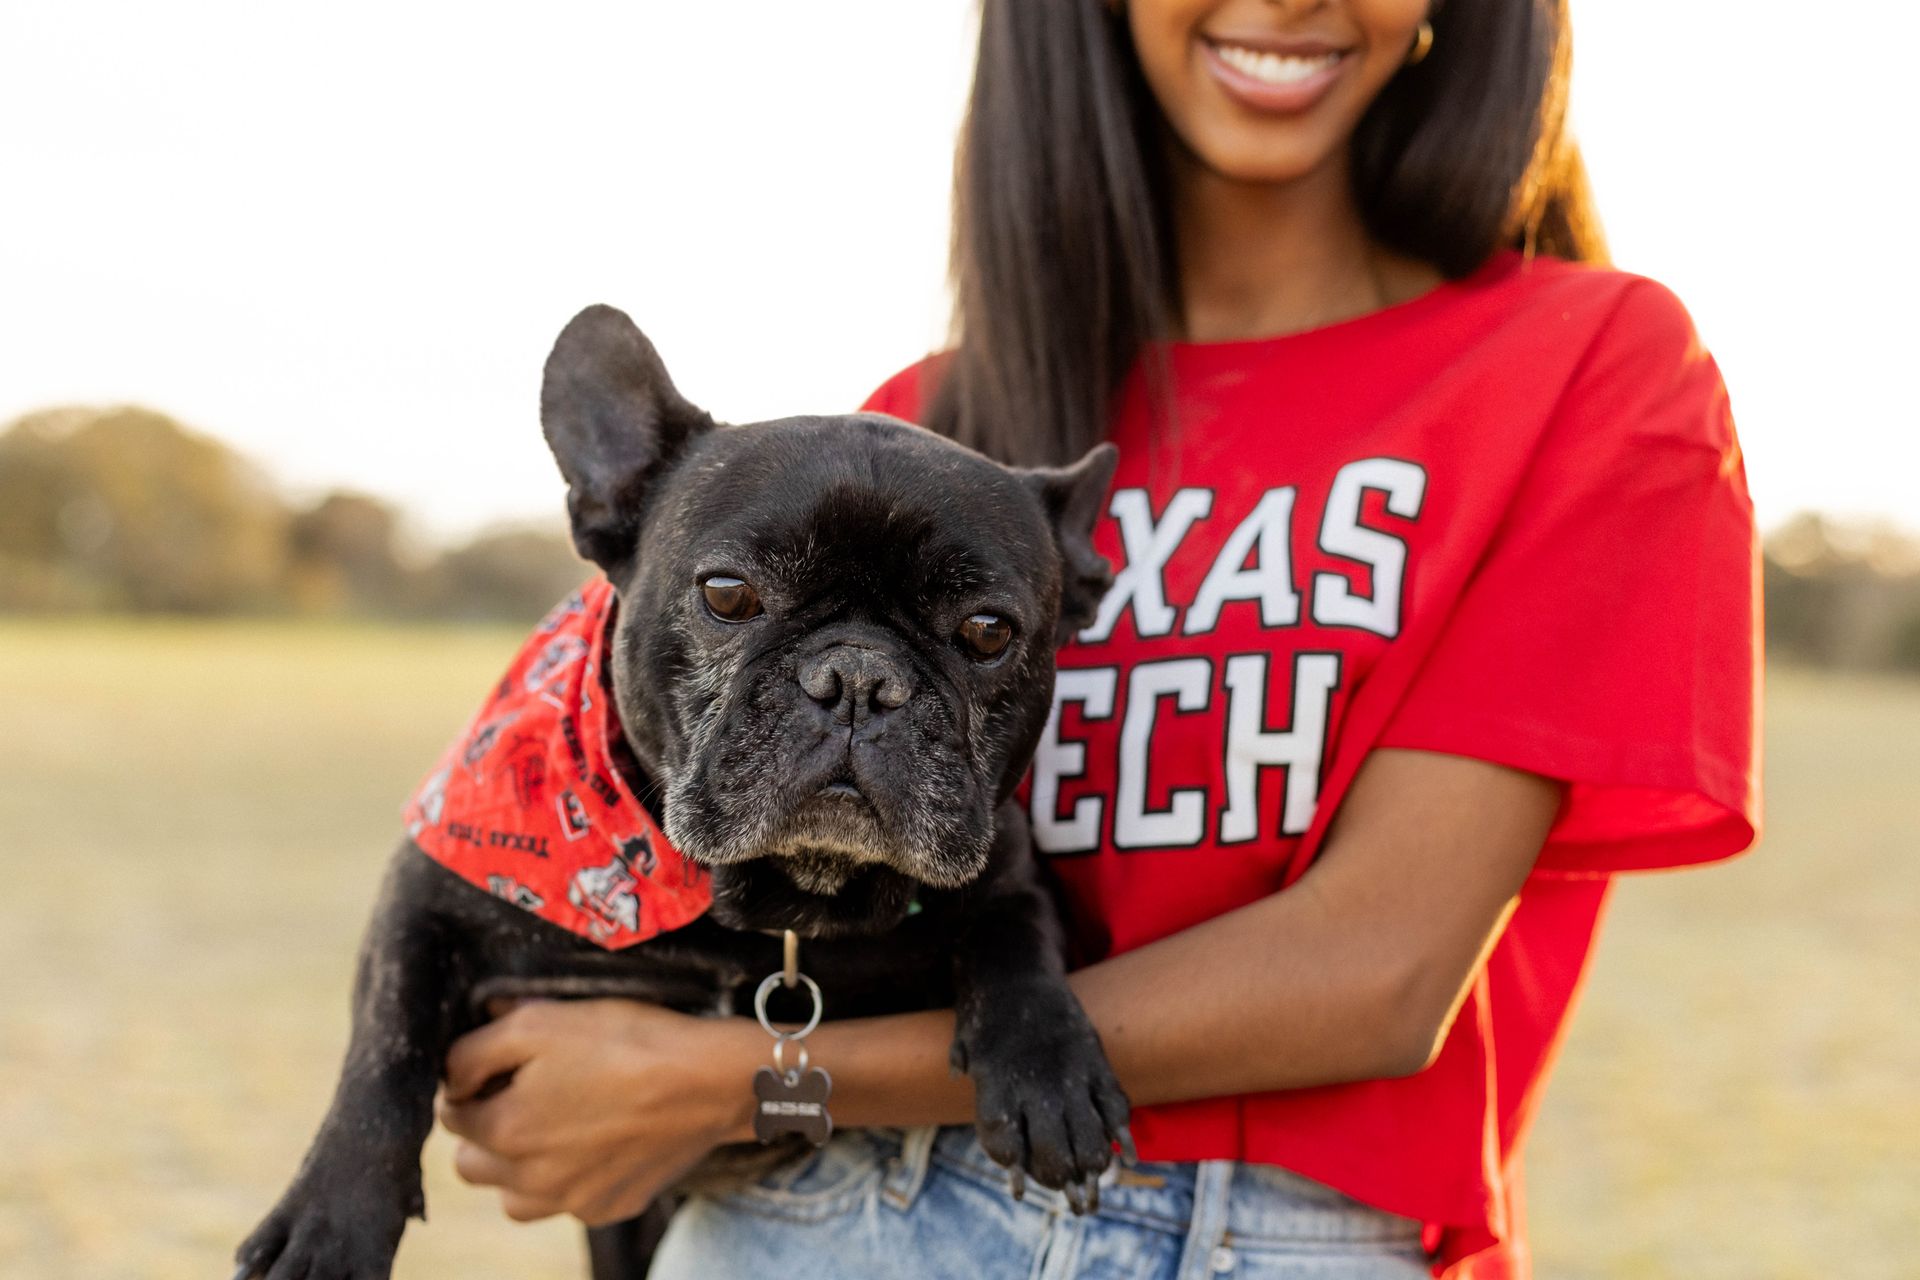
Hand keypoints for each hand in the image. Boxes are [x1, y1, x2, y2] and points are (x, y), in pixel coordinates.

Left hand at [437, 998, 759, 1225]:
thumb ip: (476, 1048)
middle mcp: (528, 1180)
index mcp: (503, 1131)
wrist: (709, 1082)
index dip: (472, 1084)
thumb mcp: (541, 1020)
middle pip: (471, 1164)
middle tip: (522, 1095)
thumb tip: (452, 1072)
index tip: (501, 1066)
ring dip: (519, 1167)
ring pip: (513, 1197)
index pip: (450, 1114)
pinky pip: (568, 1203)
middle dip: (485, 1132)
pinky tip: (599, 1140)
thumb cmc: (625, 1043)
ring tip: (555, 1126)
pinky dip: (572, 1178)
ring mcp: (570, 1201)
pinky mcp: (608, 1207)